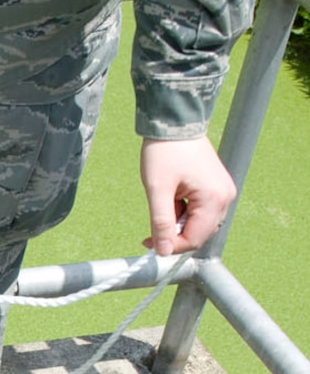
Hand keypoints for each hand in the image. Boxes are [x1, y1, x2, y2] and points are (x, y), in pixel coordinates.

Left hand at [139, 134, 235, 256]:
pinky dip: (185, 212)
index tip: (148, 242)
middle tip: (152, 228)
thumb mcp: (157, 189)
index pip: (194, 239)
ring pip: (200, 224)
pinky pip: (202, 211)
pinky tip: (172, 198)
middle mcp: (226, 198)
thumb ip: (161, 223)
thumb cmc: (165, 151)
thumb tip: (163, 251)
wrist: (174, 123)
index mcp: (214, 199)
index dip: (171, 246)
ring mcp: (224, 192)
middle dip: (175, 234)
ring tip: (164, 203)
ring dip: (179, 222)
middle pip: (200, 234)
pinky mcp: (218, 187)